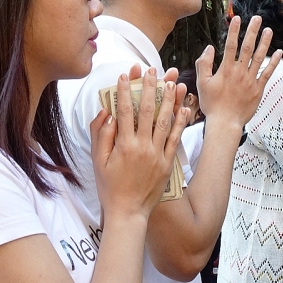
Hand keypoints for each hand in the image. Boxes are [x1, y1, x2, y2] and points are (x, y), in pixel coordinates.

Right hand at [90, 68, 188, 219]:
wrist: (128, 212)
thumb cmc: (110, 187)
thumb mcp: (98, 161)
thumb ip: (101, 135)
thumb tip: (105, 112)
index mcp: (123, 145)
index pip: (124, 111)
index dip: (124, 91)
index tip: (125, 75)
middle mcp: (142, 146)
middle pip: (147, 110)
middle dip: (149, 87)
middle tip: (152, 70)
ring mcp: (157, 154)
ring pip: (164, 121)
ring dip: (169, 99)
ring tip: (172, 82)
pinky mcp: (167, 162)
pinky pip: (175, 138)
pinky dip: (180, 122)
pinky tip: (184, 108)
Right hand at [196, 16, 281, 126]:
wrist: (225, 123)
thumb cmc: (211, 104)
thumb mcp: (201, 83)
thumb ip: (203, 64)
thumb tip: (209, 48)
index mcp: (225, 69)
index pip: (230, 45)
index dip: (234, 31)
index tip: (237, 18)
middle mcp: (239, 72)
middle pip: (247, 47)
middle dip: (252, 31)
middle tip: (257, 18)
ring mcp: (250, 80)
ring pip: (259, 58)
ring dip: (264, 43)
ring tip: (268, 30)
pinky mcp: (258, 89)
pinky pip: (267, 73)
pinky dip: (274, 63)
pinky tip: (279, 53)